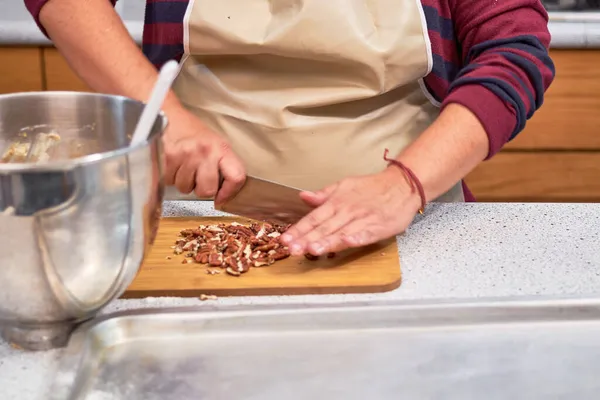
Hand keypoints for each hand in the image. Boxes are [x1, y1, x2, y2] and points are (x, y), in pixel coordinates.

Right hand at [162, 106, 245, 203]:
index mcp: (223, 149)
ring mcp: (188, 154)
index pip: (236, 177)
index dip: (229, 193)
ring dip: (183, 182)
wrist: (171, 118)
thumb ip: (222, 167)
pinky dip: (170, 177)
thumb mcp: (216, 146)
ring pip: (185, 188)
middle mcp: (207, 151)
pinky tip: (174, 165)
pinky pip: (170, 181)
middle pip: (207, 190)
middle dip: (200, 189)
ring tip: (184, 167)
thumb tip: (222, 196)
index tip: (220, 198)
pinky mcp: (170, 156)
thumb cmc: (194, 134)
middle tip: (197, 178)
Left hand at [280, 167, 421, 255]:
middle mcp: (347, 211)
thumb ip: (324, 195)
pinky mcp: (379, 227)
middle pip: (324, 228)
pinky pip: (365, 233)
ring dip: (326, 242)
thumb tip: (303, 196)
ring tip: (311, 250)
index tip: (285, 239)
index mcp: (337, 202)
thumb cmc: (371, 187)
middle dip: (306, 240)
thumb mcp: (345, 185)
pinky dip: (356, 238)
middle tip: (291, 250)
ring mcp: (363, 220)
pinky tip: (346, 243)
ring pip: (341, 233)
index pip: (314, 218)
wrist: (402, 184)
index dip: (299, 229)